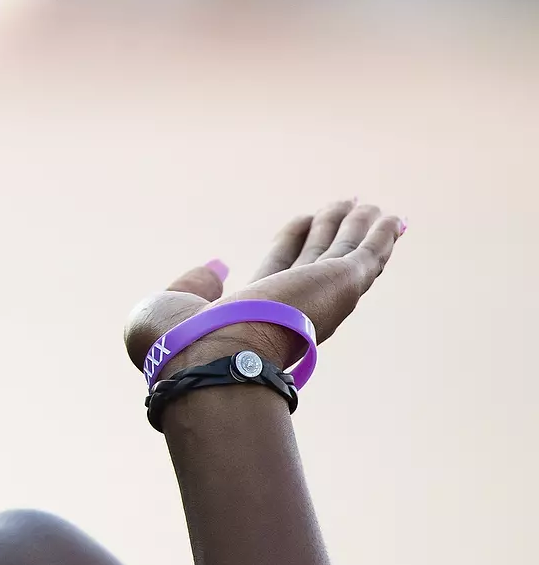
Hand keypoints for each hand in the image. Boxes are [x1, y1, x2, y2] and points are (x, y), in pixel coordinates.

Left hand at [125, 198, 407, 374]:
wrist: (207, 359)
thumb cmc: (178, 344)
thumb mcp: (172, 304)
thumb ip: (195, 284)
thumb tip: (217, 268)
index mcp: (254, 309)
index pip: (281, 266)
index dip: (294, 240)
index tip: (303, 221)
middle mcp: (291, 305)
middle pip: (319, 259)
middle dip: (332, 232)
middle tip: (348, 207)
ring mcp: (319, 296)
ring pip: (345, 253)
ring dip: (358, 228)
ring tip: (368, 205)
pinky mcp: (340, 285)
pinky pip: (366, 254)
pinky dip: (382, 237)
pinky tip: (393, 219)